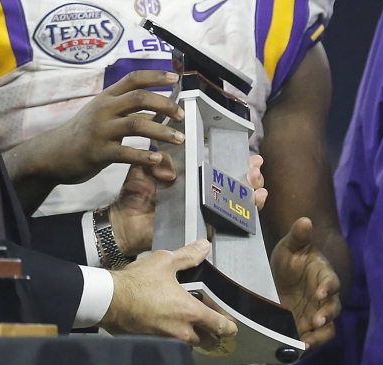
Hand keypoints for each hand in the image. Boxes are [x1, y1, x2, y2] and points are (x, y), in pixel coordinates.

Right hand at [4, 70, 185, 212]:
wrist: (52, 154)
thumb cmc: (83, 133)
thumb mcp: (101, 114)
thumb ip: (126, 109)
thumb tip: (157, 109)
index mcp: (106, 97)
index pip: (133, 79)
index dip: (156, 76)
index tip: (175, 77)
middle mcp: (104, 109)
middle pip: (139, 98)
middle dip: (165, 104)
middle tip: (181, 115)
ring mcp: (100, 130)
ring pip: (137, 124)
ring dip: (162, 131)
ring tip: (179, 138)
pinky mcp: (98, 152)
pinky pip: (125, 152)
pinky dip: (143, 155)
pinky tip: (158, 158)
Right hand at [99, 238, 236, 348]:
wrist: (109, 300)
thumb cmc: (138, 281)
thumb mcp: (165, 261)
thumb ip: (188, 255)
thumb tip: (205, 246)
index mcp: (189, 311)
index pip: (218, 325)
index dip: (228, 327)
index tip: (233, 329)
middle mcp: (180, 330)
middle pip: (205, 341)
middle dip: (213, 338)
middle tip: (217, 334)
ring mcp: (165, 338)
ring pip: (188, 344)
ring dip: (195, 340)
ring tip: (197, 332)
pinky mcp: (151, 341)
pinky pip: (170, 343)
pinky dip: (176, 339)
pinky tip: (171, 329)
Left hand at [111, 154, 269, 256]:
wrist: (124, 225)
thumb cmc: (134, 196)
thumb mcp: (144, 169)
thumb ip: (157, 161)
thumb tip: (173, 170)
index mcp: (188, 176)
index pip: (218, 165)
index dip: (235, 159)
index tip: (248, 154)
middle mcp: (200, 193)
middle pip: (233, 183)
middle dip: (249, 175)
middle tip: (255, 167)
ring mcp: (203, 211)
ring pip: (235, 202)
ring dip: (251, 192)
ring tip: (257, 183)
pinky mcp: (202, 228)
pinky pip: (226, 222)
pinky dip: (244, 214)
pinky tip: (255, 201)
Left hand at [271, 217, 340, 348]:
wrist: (280, 278)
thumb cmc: (290, 259)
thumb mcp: (290, 246)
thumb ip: (298, 235)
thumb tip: (304, 220)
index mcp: (323, 275)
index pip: (332, 281)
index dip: (328, 287)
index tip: (321, 292)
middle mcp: (324, 297)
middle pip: (333, 308)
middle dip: (326, 314)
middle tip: (315, 320)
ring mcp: (317, 313)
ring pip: (327, 328)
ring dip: (320, 335)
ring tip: (307, 339)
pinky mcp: (307, 327)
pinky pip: (314, 339)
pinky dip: (309, 344)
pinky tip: (297, 347)